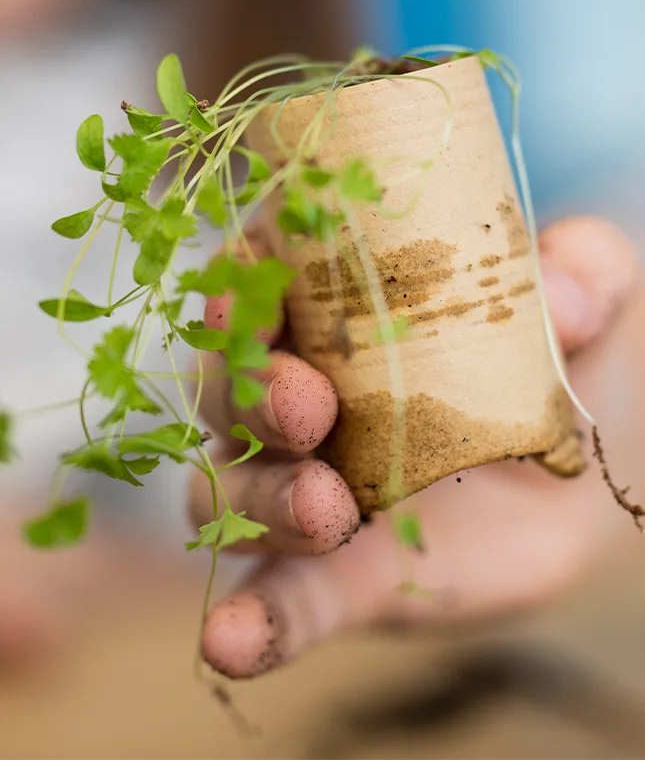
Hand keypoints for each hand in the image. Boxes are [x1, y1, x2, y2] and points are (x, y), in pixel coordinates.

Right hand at [190, 217, 641, 678]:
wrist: (584, 480)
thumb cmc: (565, 363)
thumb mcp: (592, 298)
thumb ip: (586, 274)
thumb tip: (558, 306)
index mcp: (340, 311)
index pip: (259, 284)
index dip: (235, 290)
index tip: (241, 301)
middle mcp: (303, 397)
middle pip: (232, 389)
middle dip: (250, 395)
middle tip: (308, 408)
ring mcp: (309, 490)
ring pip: (231, 492)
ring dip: (259, 501)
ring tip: (325, 511)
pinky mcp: (341, 577)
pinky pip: (281, 601)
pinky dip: (251, 623)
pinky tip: (230, 644)